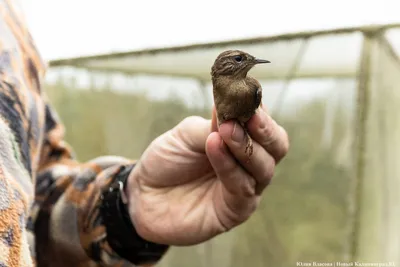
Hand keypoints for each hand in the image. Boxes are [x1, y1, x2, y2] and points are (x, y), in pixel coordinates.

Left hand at [126, 105, 288, 245]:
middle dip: (263, 129)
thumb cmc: (169, 160)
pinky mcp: (236, 210)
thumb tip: (232, 101)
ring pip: (263, 167)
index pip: (265, 124)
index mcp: (242, 141)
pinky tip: (213, 146)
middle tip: (246, 116)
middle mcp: (250, 164)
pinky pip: (241, 187)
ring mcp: (246, 187)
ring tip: (224, 129)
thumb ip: (212, 123)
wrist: (144, 194)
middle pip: (276, 146)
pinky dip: (228, 165)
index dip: (259, 110)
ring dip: (244, 145)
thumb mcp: (188, 133)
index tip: (248, 94)